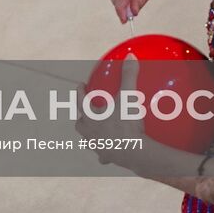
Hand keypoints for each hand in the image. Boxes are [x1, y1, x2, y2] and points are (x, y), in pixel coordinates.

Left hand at [74, 54, 146, 169]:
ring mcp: (97, 145)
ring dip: (91, 134)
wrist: (134, 152)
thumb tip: (130, 56)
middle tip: (87, 111)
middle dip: (82, 116)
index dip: (79, 91)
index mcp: (91, 116)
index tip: (80, 85)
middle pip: (80, 123)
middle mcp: (89, 132)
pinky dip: (105, 153)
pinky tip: (108, 154)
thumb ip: (129, 75)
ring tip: (98, 131)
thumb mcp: (128, 96)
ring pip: (89, 139)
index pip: (80, 100)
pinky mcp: (107, 157)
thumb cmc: (126, 123)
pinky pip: (103, 155)